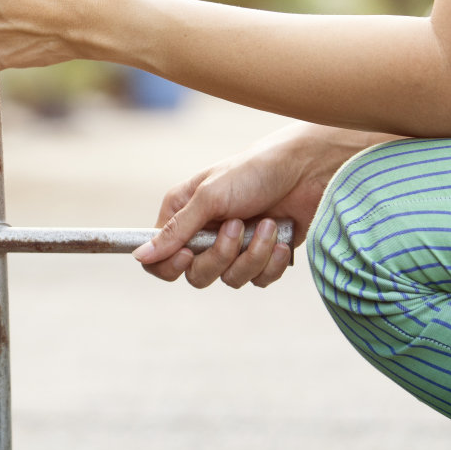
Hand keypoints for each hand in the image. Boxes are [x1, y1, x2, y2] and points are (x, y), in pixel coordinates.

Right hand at [131, 124, 379, 288]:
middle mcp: (204, 234)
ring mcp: (234, 248)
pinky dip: (271, 261)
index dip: (170, 264)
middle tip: (236, 227)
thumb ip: (175, 232)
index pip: (158, 258)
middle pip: (195, 275)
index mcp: (182, 215)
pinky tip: (281, 237)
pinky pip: (258, 280)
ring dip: (252, 254)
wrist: (310, 169)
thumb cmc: (255, 171)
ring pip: (229, 279)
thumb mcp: (209, 197)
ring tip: (267, 224)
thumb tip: (140, 257)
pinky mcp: (262, 257)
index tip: (189, 253)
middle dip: (220, 255)